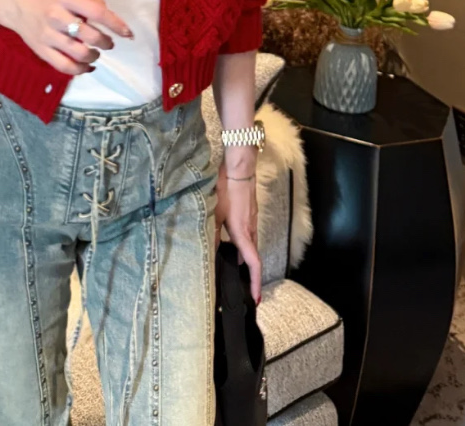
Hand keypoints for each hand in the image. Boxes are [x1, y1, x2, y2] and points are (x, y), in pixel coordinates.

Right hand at [0, 0, 132, 74]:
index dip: (116, 24)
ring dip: (94, 56)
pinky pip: (64, 66)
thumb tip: (109, 18)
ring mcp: (48, 36)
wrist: (15, 3)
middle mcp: (56, 16)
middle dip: (106, 42)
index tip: (127, 33)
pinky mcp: (41, 51)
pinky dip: (80, 70)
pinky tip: (87, 67)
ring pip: (79, 54)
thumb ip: (88, 2)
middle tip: (109, 42)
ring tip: (96, 53)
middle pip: (90, 36)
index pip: (97, 13)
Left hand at [215, 156, 261, 304]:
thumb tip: (209, 252)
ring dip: (243, 258)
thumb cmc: (226, 188)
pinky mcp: (250, 213)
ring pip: (250, 245)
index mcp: (242, 233)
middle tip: (240, 287)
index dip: (254, 282)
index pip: (253, 263)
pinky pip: (248, 234)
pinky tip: (229, 241)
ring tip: (231, 265)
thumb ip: (212, 234)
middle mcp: (250, 229)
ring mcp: (252, 220)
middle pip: (252, 257)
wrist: (239, 167)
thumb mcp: (214, 212)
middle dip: (248, 274)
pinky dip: (242, 244)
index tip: (256, 297)